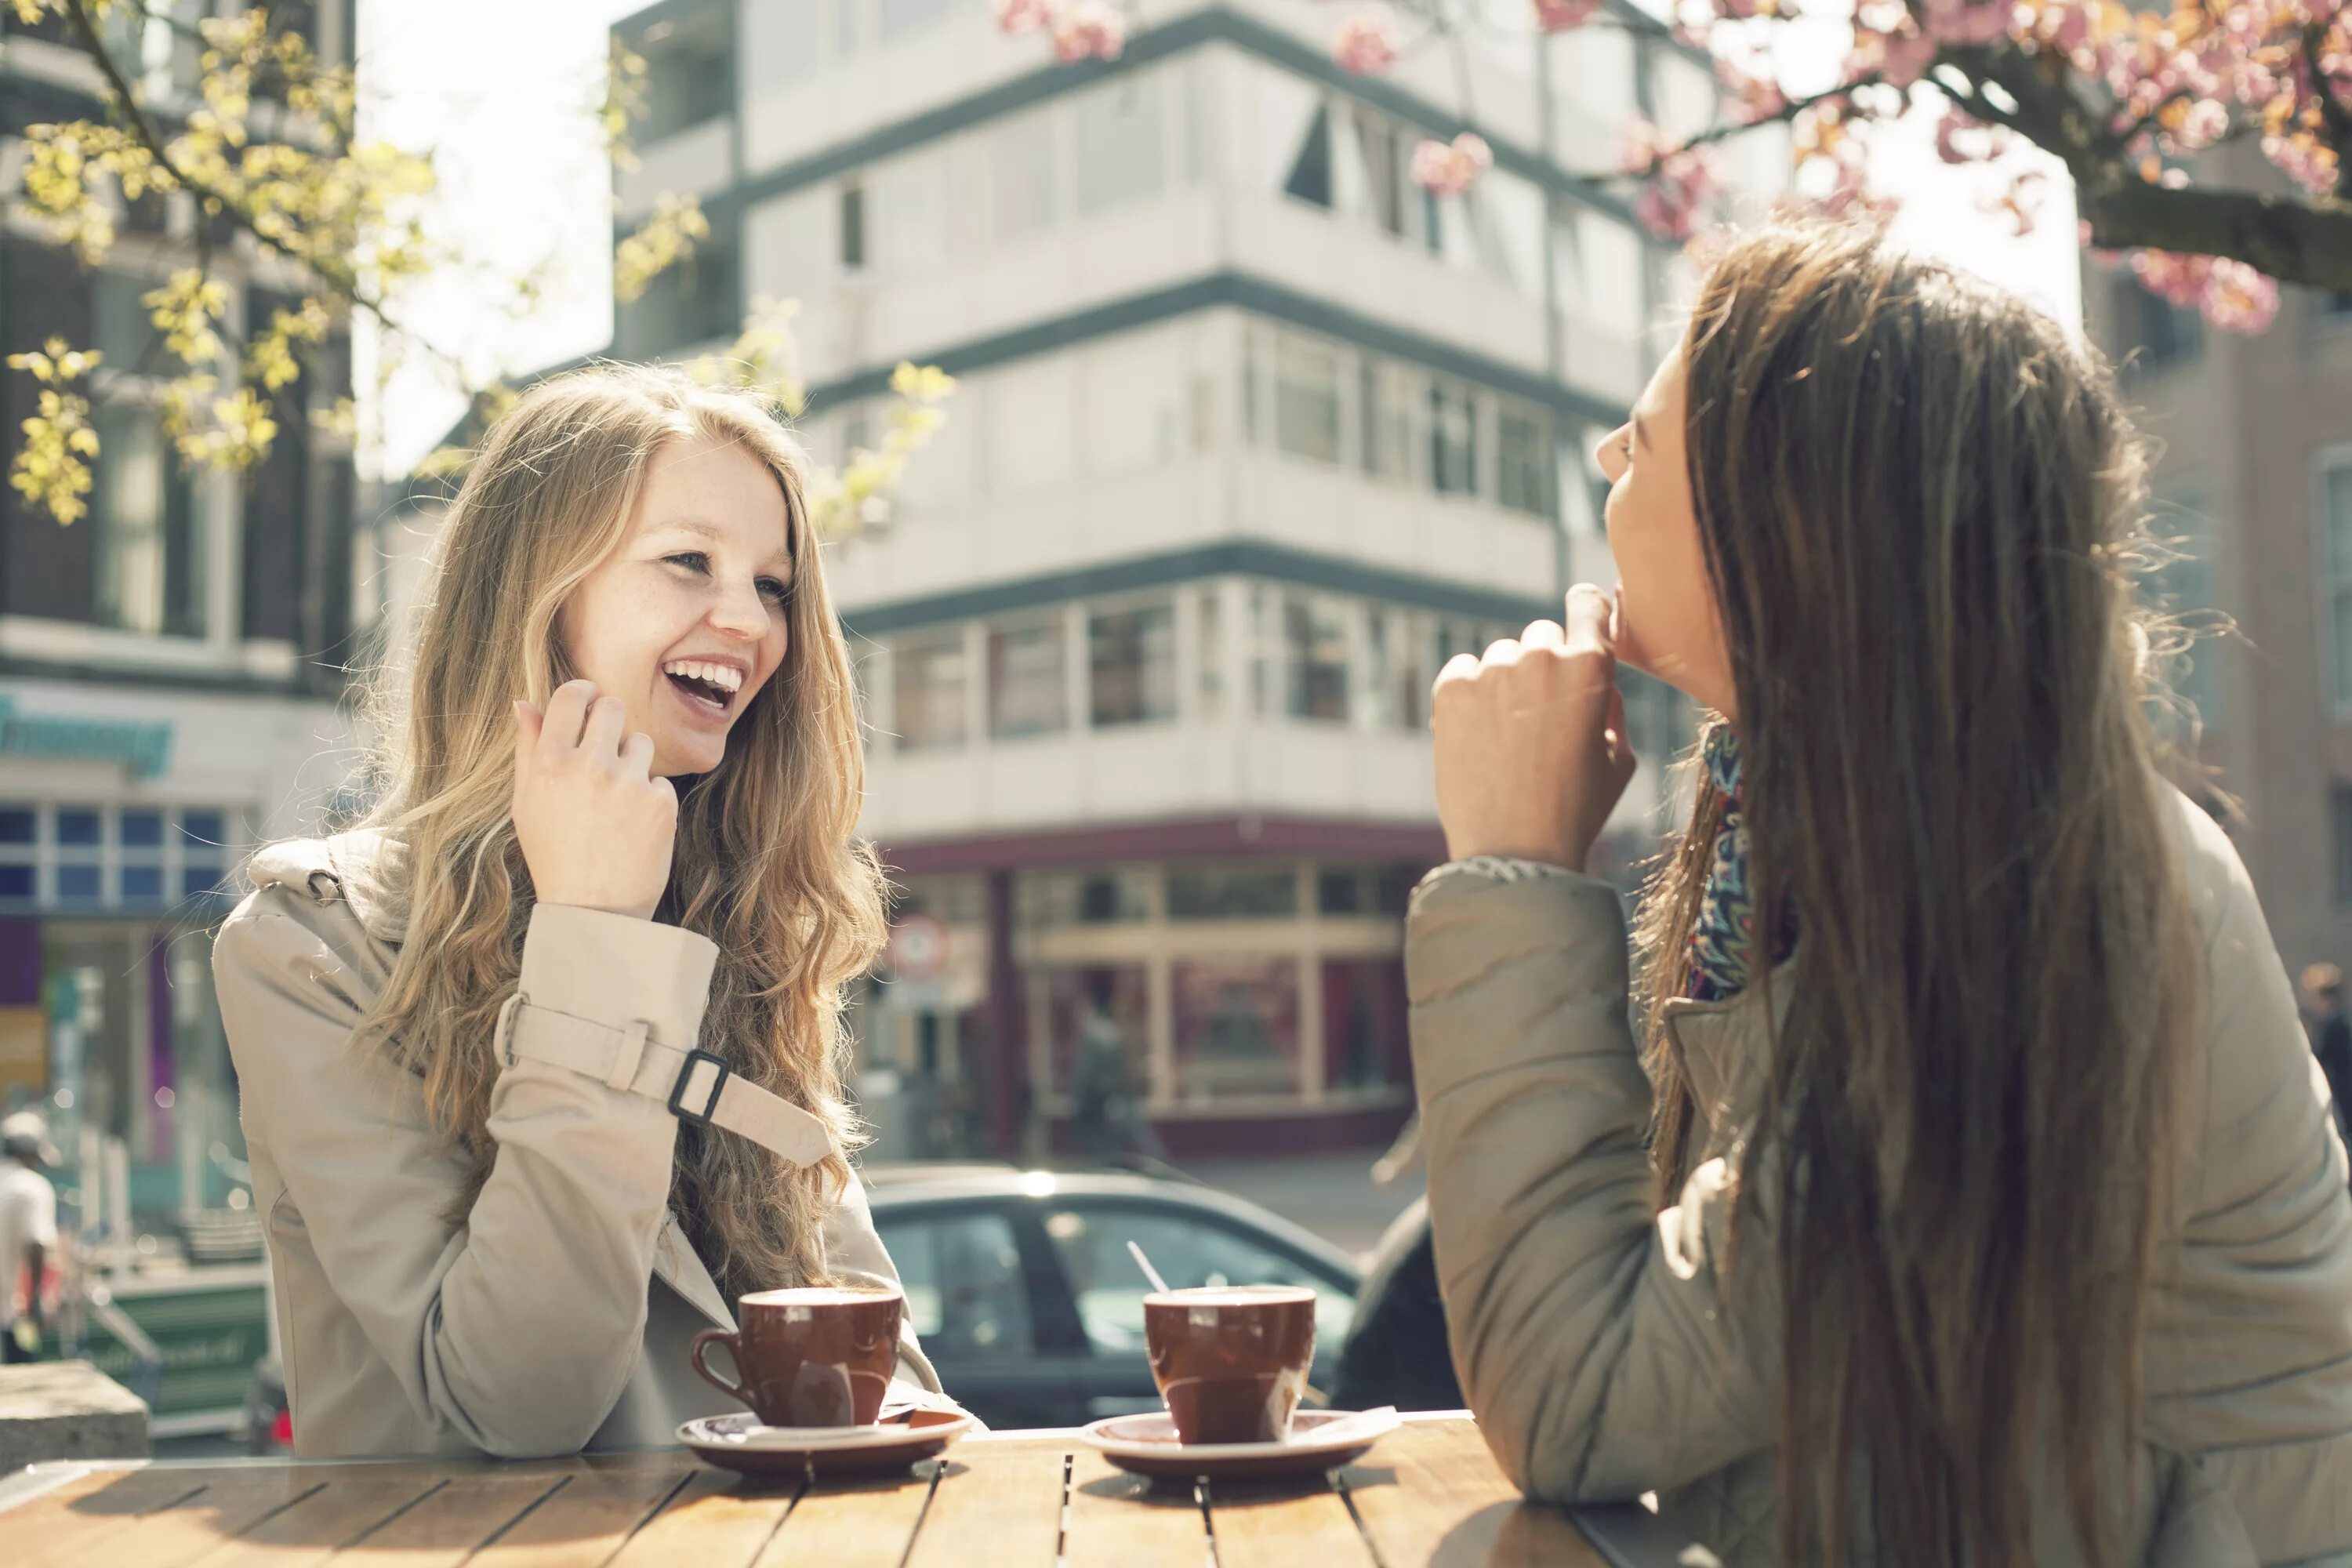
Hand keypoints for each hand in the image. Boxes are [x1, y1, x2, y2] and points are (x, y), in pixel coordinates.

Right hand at [512, 680, 677, 920]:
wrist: (593, 910)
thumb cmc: (554, 856)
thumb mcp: (527, 804)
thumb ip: (529, 750)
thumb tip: (524, 704)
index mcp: (550, 763)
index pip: (571, 696)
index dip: (583, 692)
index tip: (589, 698)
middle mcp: (589, 765)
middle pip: (612, 708)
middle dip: (610, 721)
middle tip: (605, 748)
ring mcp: (628, 782)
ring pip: (640, 742)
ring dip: (632, 762)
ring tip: (616, 801)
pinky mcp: (660, 803)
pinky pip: (659, 780)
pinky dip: (650, 799)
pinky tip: (633, 827)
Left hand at [1431, 584, 1636, 871]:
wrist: (1514, 851)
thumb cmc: (1575, 810)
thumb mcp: (1619, 760)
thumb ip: (1611, 707)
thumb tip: (1599, 684)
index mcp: (1592, 667)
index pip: (1587, 603)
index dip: (1584, 608)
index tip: (1579, 612)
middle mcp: (1542, 657)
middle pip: (1542, 636)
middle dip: (1545, 666)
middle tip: (1541, 717)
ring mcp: (1493, 671)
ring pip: (1501, 657)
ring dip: (1505, 683)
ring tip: (1508, 739)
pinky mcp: (1451, 688)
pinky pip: (1462, 671)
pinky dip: (1469, 695)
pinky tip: (1479, 736)